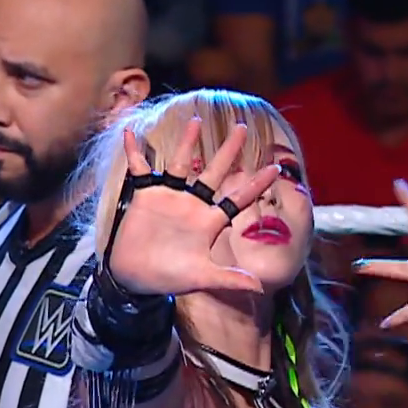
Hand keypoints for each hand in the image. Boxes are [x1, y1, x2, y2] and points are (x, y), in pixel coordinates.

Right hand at [99, 119, 276, 297]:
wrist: (135, 278)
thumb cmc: (170, 278)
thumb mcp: (202, 277)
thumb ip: (229, 279)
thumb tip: (260, 286)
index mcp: (210, 221)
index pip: (238, 199)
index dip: (256, 184)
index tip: (276, 167)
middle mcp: (193, 204)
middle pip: (215, 171)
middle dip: (228, 150)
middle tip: (243, 127)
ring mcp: (170, 197)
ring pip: (182, 163)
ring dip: (187, 142)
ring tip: (195, 120)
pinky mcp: (146, 196)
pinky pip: (141, 169)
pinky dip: (135, 152)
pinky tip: (132, 134)